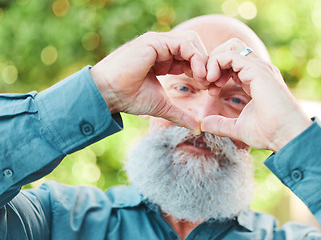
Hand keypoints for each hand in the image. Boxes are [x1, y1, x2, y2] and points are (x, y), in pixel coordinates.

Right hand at [90, 31, 207, 133]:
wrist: (108, 94)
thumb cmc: (129, 98)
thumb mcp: (163, 106)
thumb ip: (181, 114)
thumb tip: (198, 128)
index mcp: (162, 58)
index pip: (191, 57)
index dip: (203, 71)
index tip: (209, 89)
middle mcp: (161, 47)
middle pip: (194, 47)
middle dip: (206, 64)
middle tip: (211, 84)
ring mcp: (158, 42)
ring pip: (191, 42)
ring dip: (203, 60)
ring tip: (206, 80)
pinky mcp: (154, 42)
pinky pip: (184, 43)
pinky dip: (196, 57)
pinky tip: (198, 75)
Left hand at [201, 39, 311, 151]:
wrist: (286, 135)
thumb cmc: (269, 133)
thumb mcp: (238, 127)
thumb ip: (220, 124)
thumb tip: (204, 123)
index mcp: (255, 79)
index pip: (231, 63)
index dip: (215, 72)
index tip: (209, 91)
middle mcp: (257, 69)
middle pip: (229, 49)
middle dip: (212, 62)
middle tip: (205, 83)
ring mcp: (258, 67)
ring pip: (229, 47)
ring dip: (213, 61)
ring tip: (207, 81)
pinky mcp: (256, 69)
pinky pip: (230, 54)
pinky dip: (216, 63)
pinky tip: (212, 81)